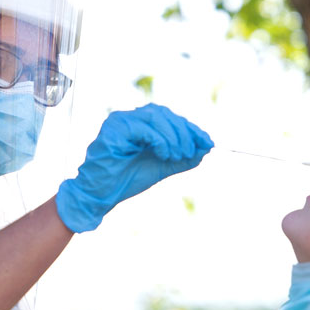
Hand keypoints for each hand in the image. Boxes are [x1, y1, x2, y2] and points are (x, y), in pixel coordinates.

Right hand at [56, 103, 213, 232]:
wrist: (101, 195)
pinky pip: (143, 128)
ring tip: (178, 155)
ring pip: (156, 116)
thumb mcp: (162, 167)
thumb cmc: (127, 180)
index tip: (208, 142)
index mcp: (140, 124)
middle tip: (191, 152)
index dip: (190, 128)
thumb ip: (183, 158)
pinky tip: (163, 155)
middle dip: (184, 132)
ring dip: (173, 136)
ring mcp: (120, 120)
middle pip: (164, 113)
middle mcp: (129, 117)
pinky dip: (159, 140)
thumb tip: (207, 147)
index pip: (170, 117)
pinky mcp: (114, 129)